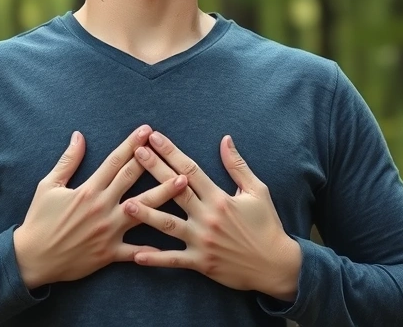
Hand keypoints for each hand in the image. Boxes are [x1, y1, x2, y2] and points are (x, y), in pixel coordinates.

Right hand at [13, 125, 189, 289]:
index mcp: (88, 190)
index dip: (132, 144)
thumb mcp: (48, 186)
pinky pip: (135, 251)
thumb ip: (68, 161)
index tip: (146, 130)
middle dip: (153, 161)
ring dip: (164, 195)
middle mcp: (102, 207)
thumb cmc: (39, 220)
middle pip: (133, 180)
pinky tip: (172, 241)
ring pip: (142, 210)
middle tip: (171, 147)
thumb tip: (79, 136)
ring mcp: (108, 231)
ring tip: (183, 183)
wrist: (32, 258)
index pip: (115, 161)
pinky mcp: (109, 253)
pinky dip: (153, 249)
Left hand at [123, 131, 301, 301]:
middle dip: (154, 169)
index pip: (190, 169)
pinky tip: (136, 255)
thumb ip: (237, 166)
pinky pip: (174, 260)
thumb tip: (225, 139)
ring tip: (127, 203)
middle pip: (175, 189)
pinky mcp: (200, 262)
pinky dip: (155, 258)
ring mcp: (202, 240)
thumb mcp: (257, 191)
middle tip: (135, 153)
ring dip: (147, 214)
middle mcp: (207, 217)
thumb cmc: (267, 225)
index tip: (154, 138)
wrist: (276, 264)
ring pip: (168, 225)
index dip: (171, 152)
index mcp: (220, 198)